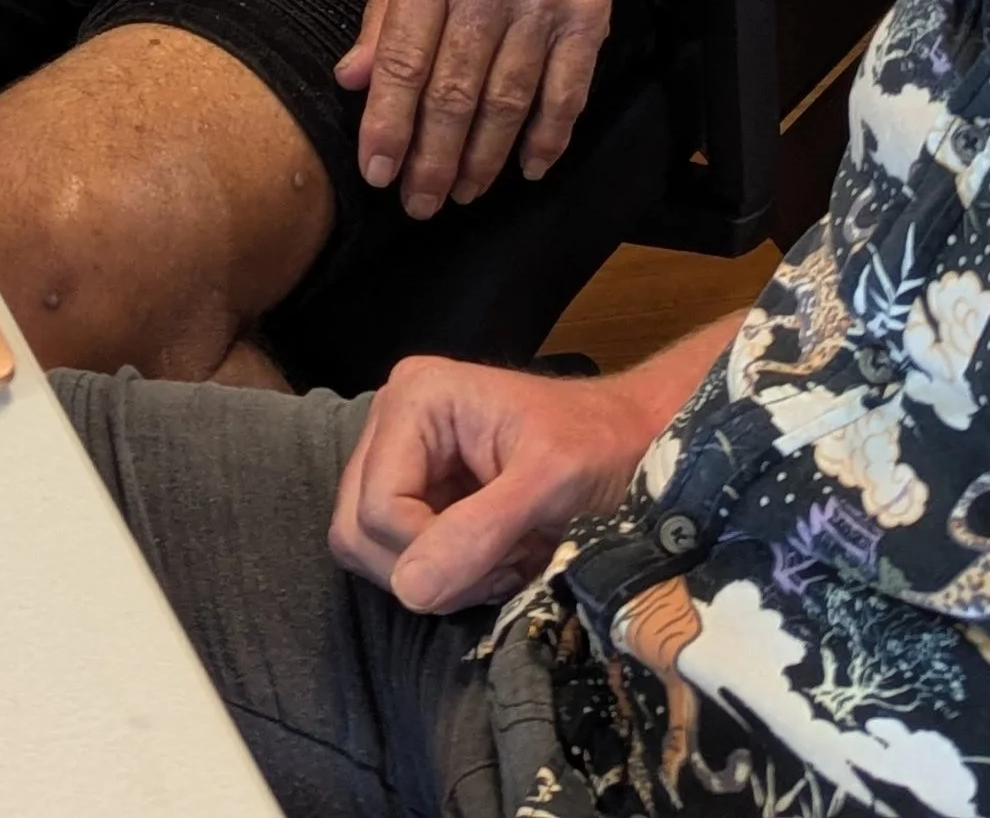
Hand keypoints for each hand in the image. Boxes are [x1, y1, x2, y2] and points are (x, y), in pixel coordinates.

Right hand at [329, 354, 660, 611]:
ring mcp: (401, 456)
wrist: (633, 442)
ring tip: (501, 561)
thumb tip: (410, 590)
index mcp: (416, 398)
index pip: (376, 506)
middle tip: (498, 564)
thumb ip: (478, 532)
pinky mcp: (417, 489)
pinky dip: (445, 573)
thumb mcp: (549, 484)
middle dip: (426, 566)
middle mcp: (393, 421)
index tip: (500, 559)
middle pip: (357, 528)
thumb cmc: (601, 447)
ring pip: (369, 548)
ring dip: (436, 575)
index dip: (427, 553)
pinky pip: (398, 554)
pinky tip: (495, 559)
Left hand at [334, 0, 668, 216]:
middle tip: (418, 204)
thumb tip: (350, 79)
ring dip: (483, 160)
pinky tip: (526, 168)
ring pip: (507, 102)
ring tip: (462, 194)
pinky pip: (566, 92)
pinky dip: (548, 138)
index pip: (402, 61)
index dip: (387, 125)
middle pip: (454, 93)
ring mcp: (542, 2)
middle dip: (433, 160)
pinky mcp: (588, 14)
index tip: (375, 173)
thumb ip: (380, 9)